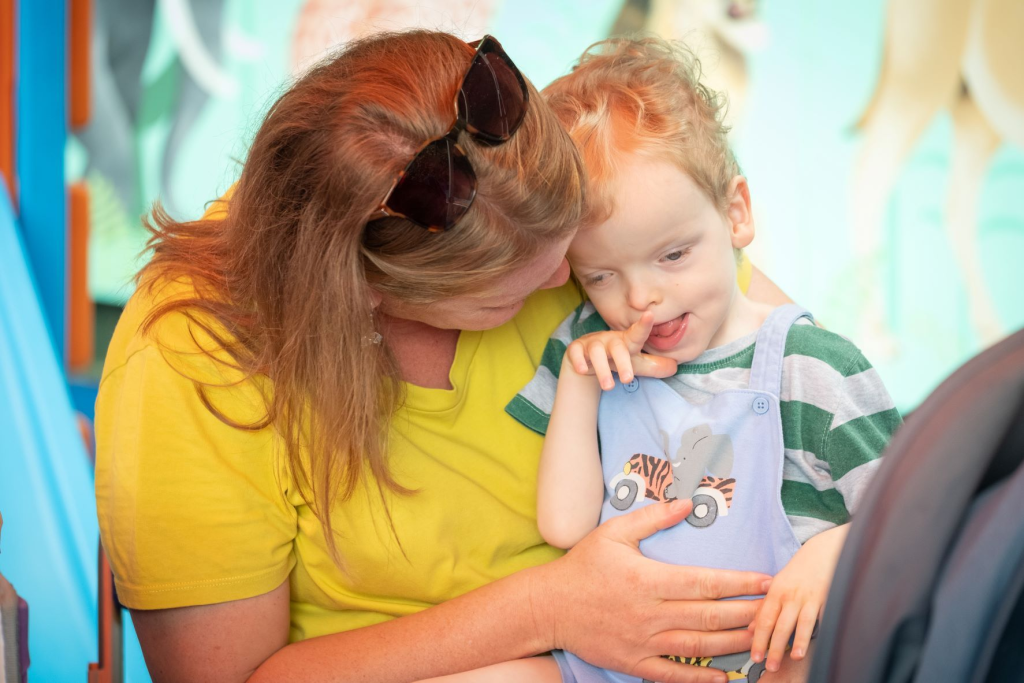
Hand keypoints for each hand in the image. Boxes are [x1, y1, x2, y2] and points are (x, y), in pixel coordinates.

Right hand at [533, 499, 772, 682]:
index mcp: (648, 579)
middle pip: (709, 617)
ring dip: (734, 645)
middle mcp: (650, 613)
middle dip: (747, 614)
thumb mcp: (613, 532)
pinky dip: (699, 680)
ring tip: (761, 639)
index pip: (704, 583)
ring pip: (698, 648)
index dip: (739, 583)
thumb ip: (652, 518)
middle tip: (776, 609)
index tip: (765, 580)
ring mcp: (642, 642)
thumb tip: (687, 503)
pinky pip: (672, 675)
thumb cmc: (582, 566)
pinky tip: (724, 678)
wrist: (548, 606)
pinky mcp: (633, 663)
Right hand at [565, 311, 677, 389]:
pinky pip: (575, 353)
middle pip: (617, 348)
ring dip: (602, 369)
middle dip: (622, 362)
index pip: (637, 334)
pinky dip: (579, 361)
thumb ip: (653, 366)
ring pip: (596, 352)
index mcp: (626, 341)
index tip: (650, 315)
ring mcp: (591, 344)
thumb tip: (675, 367)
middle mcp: (609, 340)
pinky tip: (583, 370)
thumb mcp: (635, 363)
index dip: (643, 325)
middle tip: (628, 379)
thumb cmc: (615, 358)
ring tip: (609, 386)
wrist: (586, 360)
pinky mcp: (575, 350)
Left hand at [749, 525, 848, 672]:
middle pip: (780, 625)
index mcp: (776, 592)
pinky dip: (821, 630)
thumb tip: (750, 628)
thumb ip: (765, 607)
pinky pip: (822, 617)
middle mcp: (791, 595)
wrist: (823, 551)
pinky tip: (821, 643)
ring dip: (798, 641)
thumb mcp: (777, 585)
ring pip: (802, 623)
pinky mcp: (828, 599)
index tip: (755, 657)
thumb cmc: (798, 572)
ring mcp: (810, 598)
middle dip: (774, 647)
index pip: (764, 619)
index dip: (758, 639)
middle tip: (770, 666)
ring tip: (794, 657)